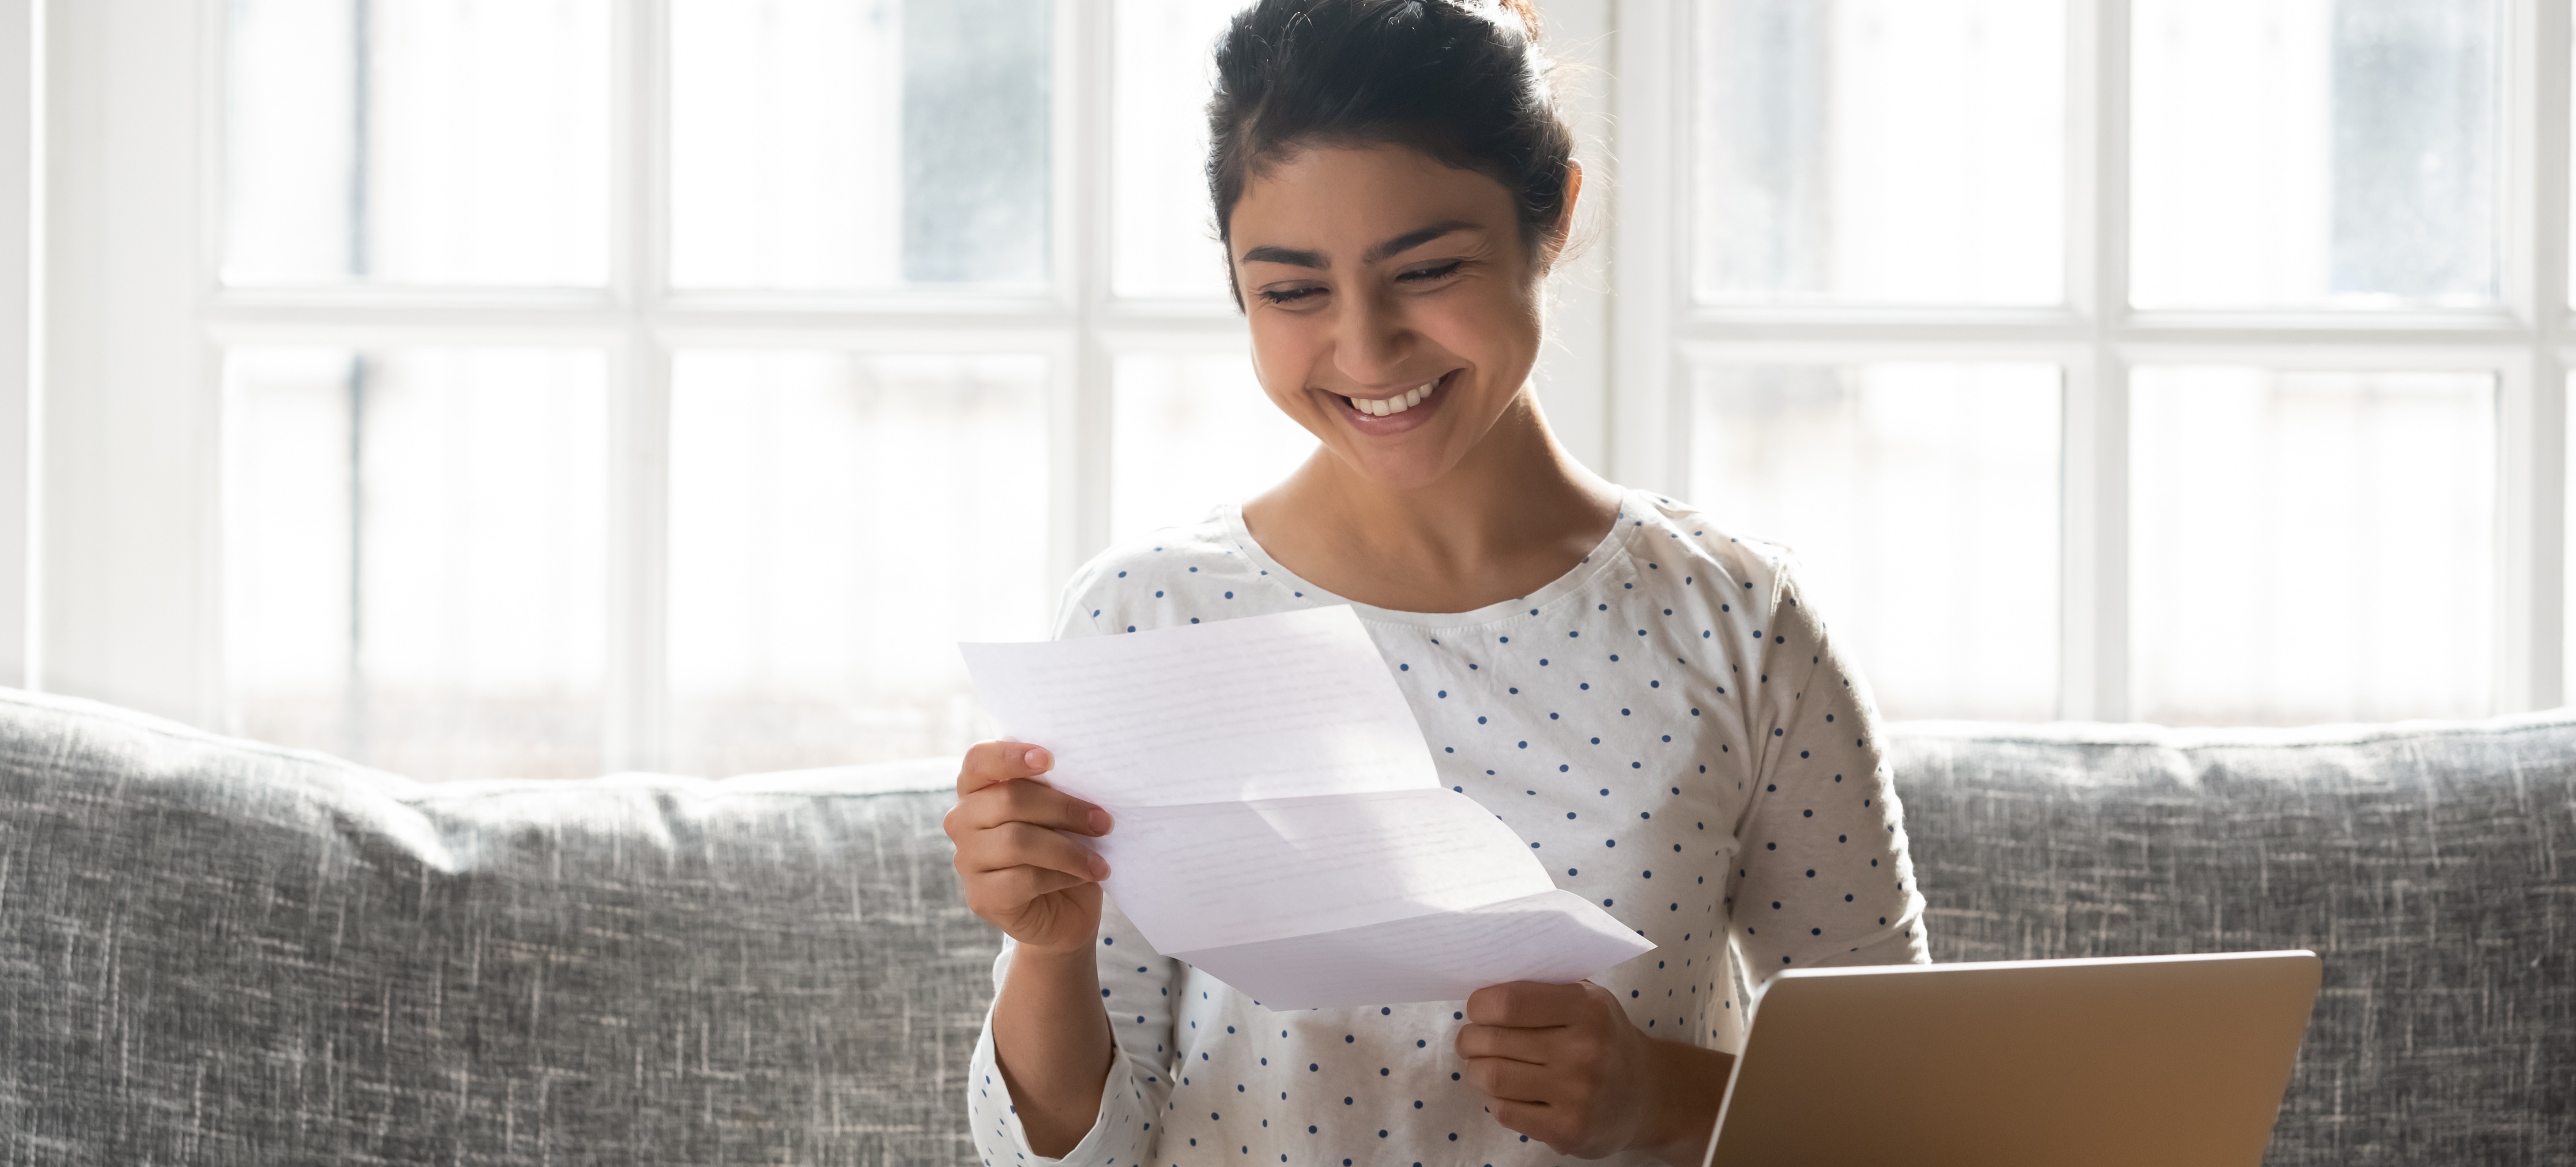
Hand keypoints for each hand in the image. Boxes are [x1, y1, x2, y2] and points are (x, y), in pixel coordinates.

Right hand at [943, 740, 1114, 955]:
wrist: (1064, 911)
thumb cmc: (1062, 848)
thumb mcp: (1060, 814)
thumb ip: (1056, 790)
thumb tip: (1086, 774)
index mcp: (977, 789)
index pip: (979, 760)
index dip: (1010, 755)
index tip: (1050, 758)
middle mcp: (962, 821)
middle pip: (1009, 800)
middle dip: (1064, 808)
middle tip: (1103, 821)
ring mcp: (967, 860)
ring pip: (1017, 841)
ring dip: (1069, 849)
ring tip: (1099, 860)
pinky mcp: (982, 897)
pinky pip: (1023, 879)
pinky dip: (1061, 876)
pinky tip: (1082, 877)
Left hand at [1456, 980, 1731, 1163]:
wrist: (1649, 1096)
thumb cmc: (1605, 1039)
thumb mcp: (1588, 1000)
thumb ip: (1543, 990)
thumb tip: (1482, 990)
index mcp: (1588, 1009)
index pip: (1508, 1002)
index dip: (1480, 1005)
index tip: (1478, 1010)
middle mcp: (1585, 1051)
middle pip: (1492, 1041)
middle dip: (1470, 1040)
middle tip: (1472, 1041)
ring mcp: (1578, 1095)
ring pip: (1492, 1077)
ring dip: (1476, 1070)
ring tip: (1485, 1065)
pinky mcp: (1568, 1130)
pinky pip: (1505, 1111)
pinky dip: (1495, 1099)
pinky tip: (1509, 1092)